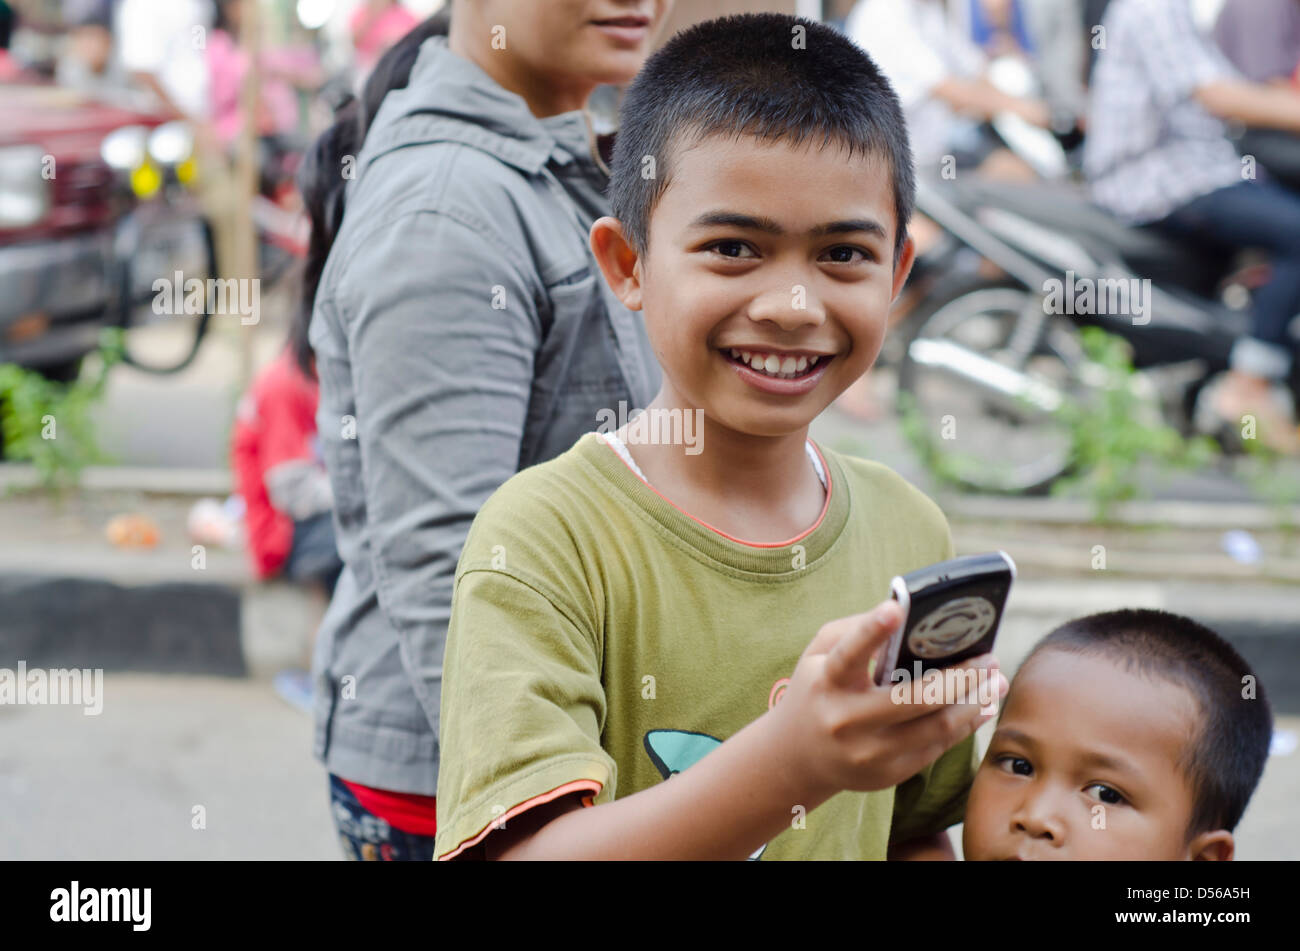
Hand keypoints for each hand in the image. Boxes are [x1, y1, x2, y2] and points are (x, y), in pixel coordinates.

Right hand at [769, 600, 1006, 801]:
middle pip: (914, 698)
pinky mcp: (887, 774)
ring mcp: (868, 752)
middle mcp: (846, 720)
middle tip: (988, 658)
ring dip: (973, 702)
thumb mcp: (819, 654)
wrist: (797, 756)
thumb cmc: (817, 690)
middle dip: (960, 676)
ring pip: (936, 727)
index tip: (896, 608)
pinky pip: (935, 748)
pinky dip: (963, 726)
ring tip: (995, 681)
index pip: (849, 654)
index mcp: (827, 682)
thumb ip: (855, 630)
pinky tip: (979, 707)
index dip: (872, 631)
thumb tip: (908, 617)